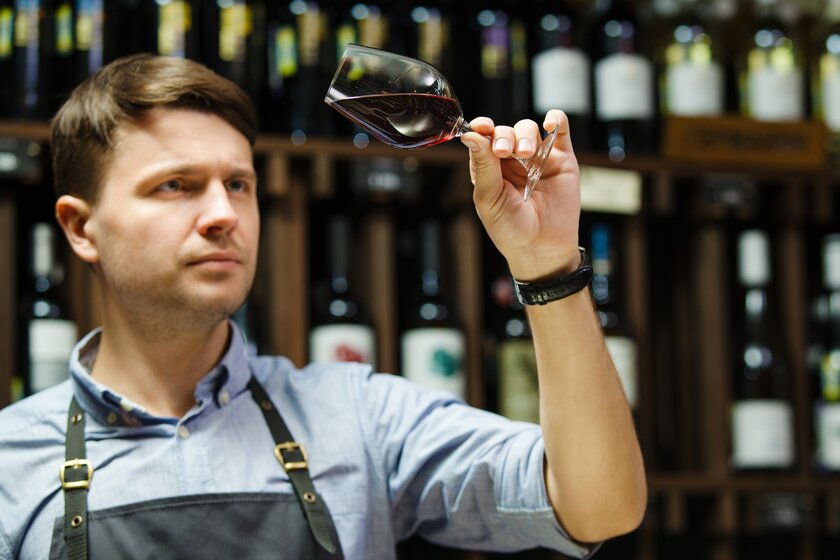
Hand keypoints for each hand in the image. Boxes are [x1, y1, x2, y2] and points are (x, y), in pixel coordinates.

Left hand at [460, 110, 580, 281]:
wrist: (543, 249)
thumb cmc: (511, 230)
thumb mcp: (489, 198)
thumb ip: (483, 165)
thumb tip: (470, 134)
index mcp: (489, 169)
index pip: (483, 140)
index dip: (481, 128)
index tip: (482, 127)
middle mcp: (512, 161)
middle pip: (505, 131)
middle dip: (503, 136)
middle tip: (503, 151)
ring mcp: (537, 159)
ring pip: (528, 128)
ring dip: (525, 134)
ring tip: (526, 154)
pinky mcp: (562, 159)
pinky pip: (560, 131)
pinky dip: (556, 120)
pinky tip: (550, 123)